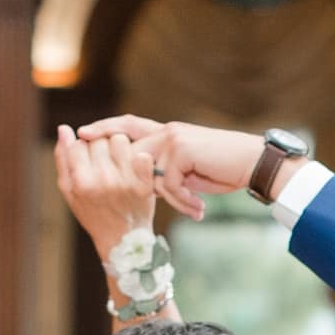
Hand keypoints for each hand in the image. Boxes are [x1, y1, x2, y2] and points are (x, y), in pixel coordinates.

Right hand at [54, 126, 159, 256]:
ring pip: (120, 141)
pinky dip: (139, 158)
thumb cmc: (92, 213)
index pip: (79, 143)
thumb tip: (63, 128)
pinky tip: (135, 169)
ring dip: (119, 148)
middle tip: (104, 163)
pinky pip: (141, 155)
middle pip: (99, 140)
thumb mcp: (69, 190)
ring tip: (118, 163)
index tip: (88, 161)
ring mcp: (124, 182)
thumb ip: (63, 158)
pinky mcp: (143, 185)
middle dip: (100, 147)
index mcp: (81, 181)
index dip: (83, 150)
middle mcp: (102, 179)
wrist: (122, 239)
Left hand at [75, 117, 270, 222]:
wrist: (252, 163)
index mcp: (167, 132)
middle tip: (130, 199)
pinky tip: (199, 208)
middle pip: (133, 154)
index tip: (82, 135)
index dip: (105, 128)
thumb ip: (166, 171)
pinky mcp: (181, 150)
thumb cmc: (224, 169)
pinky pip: (169, 182)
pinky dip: (184, 199)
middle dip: (131, 179)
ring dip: (174, 198)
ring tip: (194, 208)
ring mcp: (173, 138)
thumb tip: (146, 184)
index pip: (128, 126)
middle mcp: (167, 131)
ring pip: (151, 175)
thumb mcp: (190, 170)